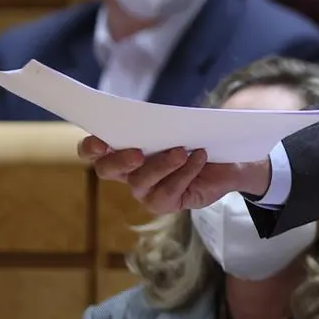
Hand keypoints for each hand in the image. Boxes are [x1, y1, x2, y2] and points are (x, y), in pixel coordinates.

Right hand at [79, 136, 270, 214]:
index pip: (93, 151)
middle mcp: (128, 172)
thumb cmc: (196, 136)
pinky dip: (184, 173)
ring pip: (140, 182)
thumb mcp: (178, 123)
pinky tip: (199, 158)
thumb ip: (160, 121)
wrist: (228, 159)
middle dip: (119, 161)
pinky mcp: (164, 203)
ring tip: (182, 151)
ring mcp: (145, 190)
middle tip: (137, 153)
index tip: (100, 142)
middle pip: (107, 170)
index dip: (91, 148)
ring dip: (161, 165)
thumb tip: (154, 116)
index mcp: (122, 148)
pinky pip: (168, 192)